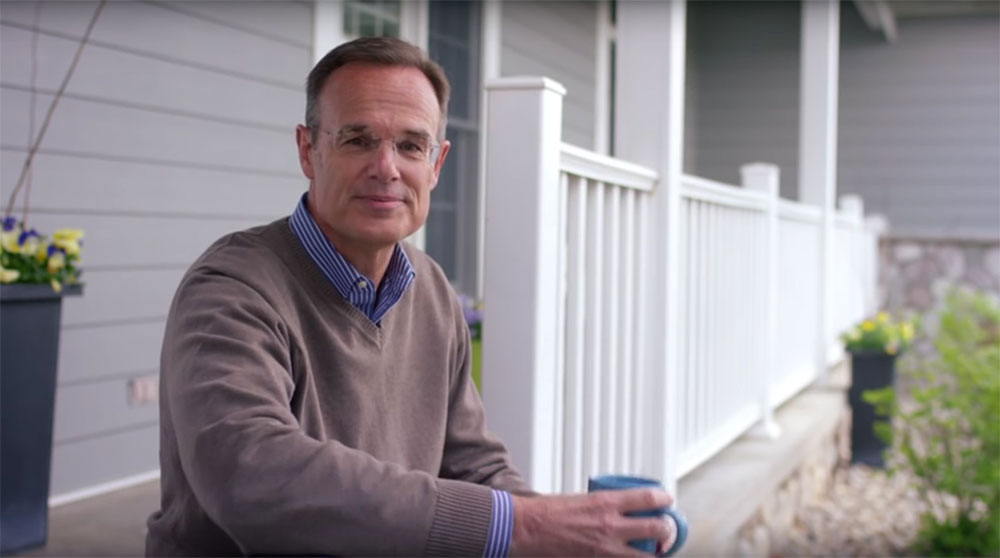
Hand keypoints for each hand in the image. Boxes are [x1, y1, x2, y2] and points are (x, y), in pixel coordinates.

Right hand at [509, 489, 676, 556]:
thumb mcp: (581, 499)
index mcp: (606, 502)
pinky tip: (631, 557)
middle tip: (666, 529)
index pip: (648, 497)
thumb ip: (603, 507)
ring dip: (654, 552)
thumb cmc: (547, 512)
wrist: (526, 528)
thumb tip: (619, 511)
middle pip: (657, 527)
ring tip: (654, 550)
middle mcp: (611, 525)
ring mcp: (606, 549)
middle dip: (667, 529)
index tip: (668, 501)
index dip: (664, 499)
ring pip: (648, 556)